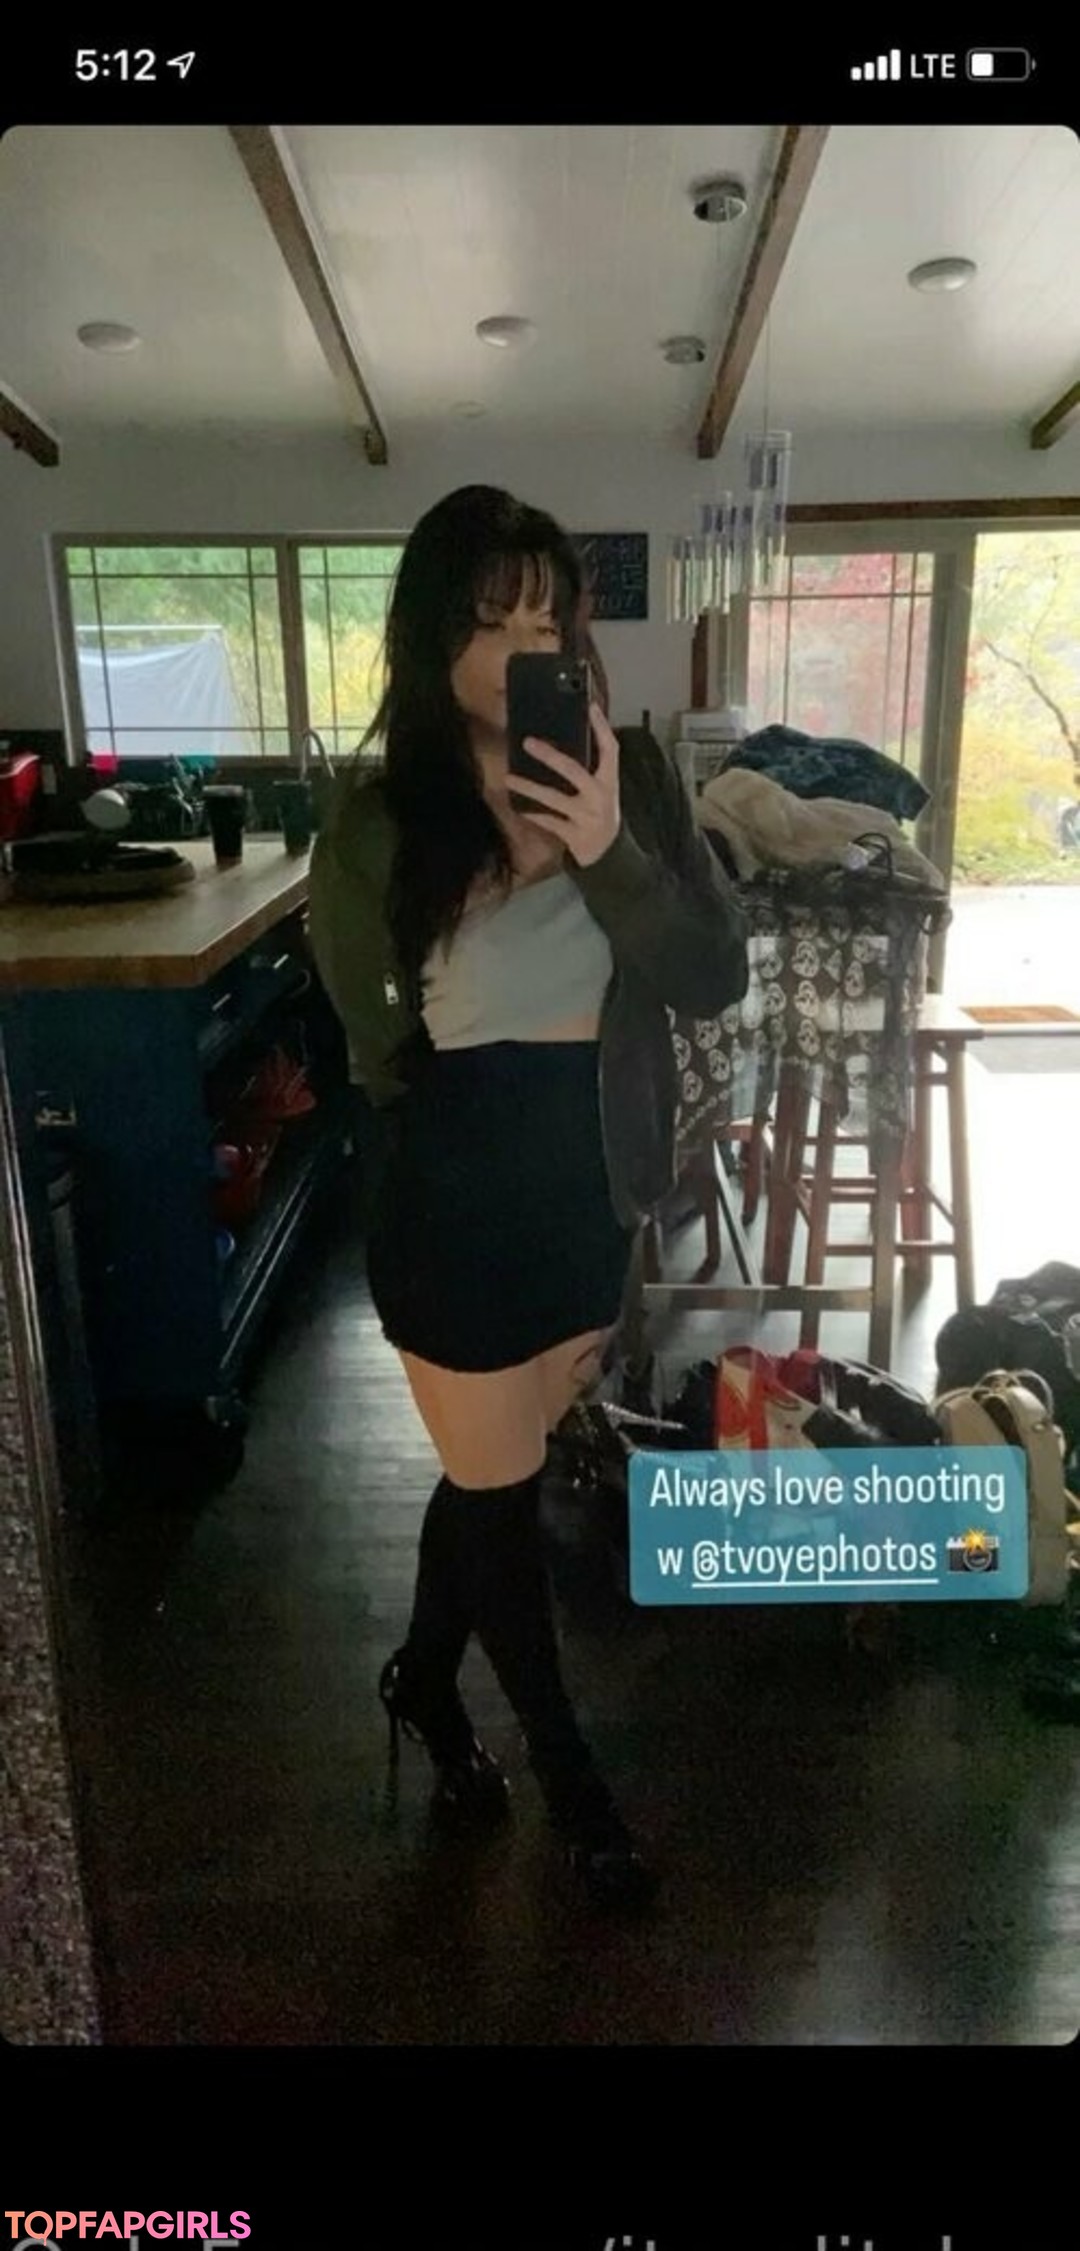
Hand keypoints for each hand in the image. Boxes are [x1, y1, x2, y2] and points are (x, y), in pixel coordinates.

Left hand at [510, 703, 620, 868]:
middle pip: (573, 770)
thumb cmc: (600, 812)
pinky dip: (532, 813)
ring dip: (529, 787)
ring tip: (509, 778)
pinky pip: (548, 821)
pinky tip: (518, 806)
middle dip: (550, 756)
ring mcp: (587, 817)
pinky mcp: (574, 834)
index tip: (589, 707)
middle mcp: (600, 796)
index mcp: (610, 780)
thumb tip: (563, 741)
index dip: (601, 728)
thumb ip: (591, 769)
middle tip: (528, 742)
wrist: (609, 853)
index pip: (610, 749)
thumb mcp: (603, 789)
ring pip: (553, 798)